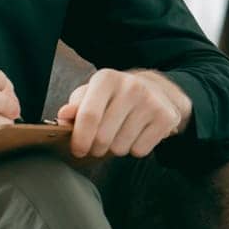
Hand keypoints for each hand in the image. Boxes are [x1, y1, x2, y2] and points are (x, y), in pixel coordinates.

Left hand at [55, 68, 191, 157]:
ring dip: (115, 148)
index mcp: (106, 79)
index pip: (89, 115)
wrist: (156, 89)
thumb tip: (62, 116)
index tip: (77, 150)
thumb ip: (75, 106)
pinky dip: (134, 149)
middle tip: (97, 144)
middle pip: (103, 136)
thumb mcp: (91, 94)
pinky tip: (136, 134)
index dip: (80, 138)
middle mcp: (131, 87)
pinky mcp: (166, 118)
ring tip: (119, 134)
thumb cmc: (114, 95)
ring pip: (121, 147)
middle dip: (95, 147)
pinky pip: (140, 150)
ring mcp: (151, 102)